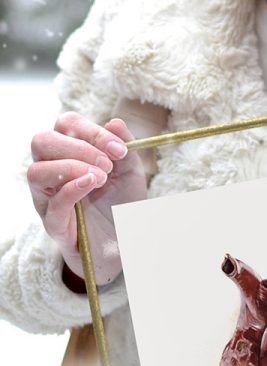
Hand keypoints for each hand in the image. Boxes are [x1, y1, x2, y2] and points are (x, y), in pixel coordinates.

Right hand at [28, 112, 146, 284]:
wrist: (127, 243)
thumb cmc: (122, 204)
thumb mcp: (130, 171)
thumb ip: (124, 147)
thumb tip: (115, 122)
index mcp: (69, 153)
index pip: (65, 125)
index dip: (92, 131)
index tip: (120, 149)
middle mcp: (52, 172)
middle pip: (43, 142)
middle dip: (79, 147)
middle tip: (107, 165)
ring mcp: (48, 199)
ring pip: (37, 172)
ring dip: (71, 168)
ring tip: (100, 178)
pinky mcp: (55, 225)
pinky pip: (52, 204)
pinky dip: (71, 189)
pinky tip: (91, 185)